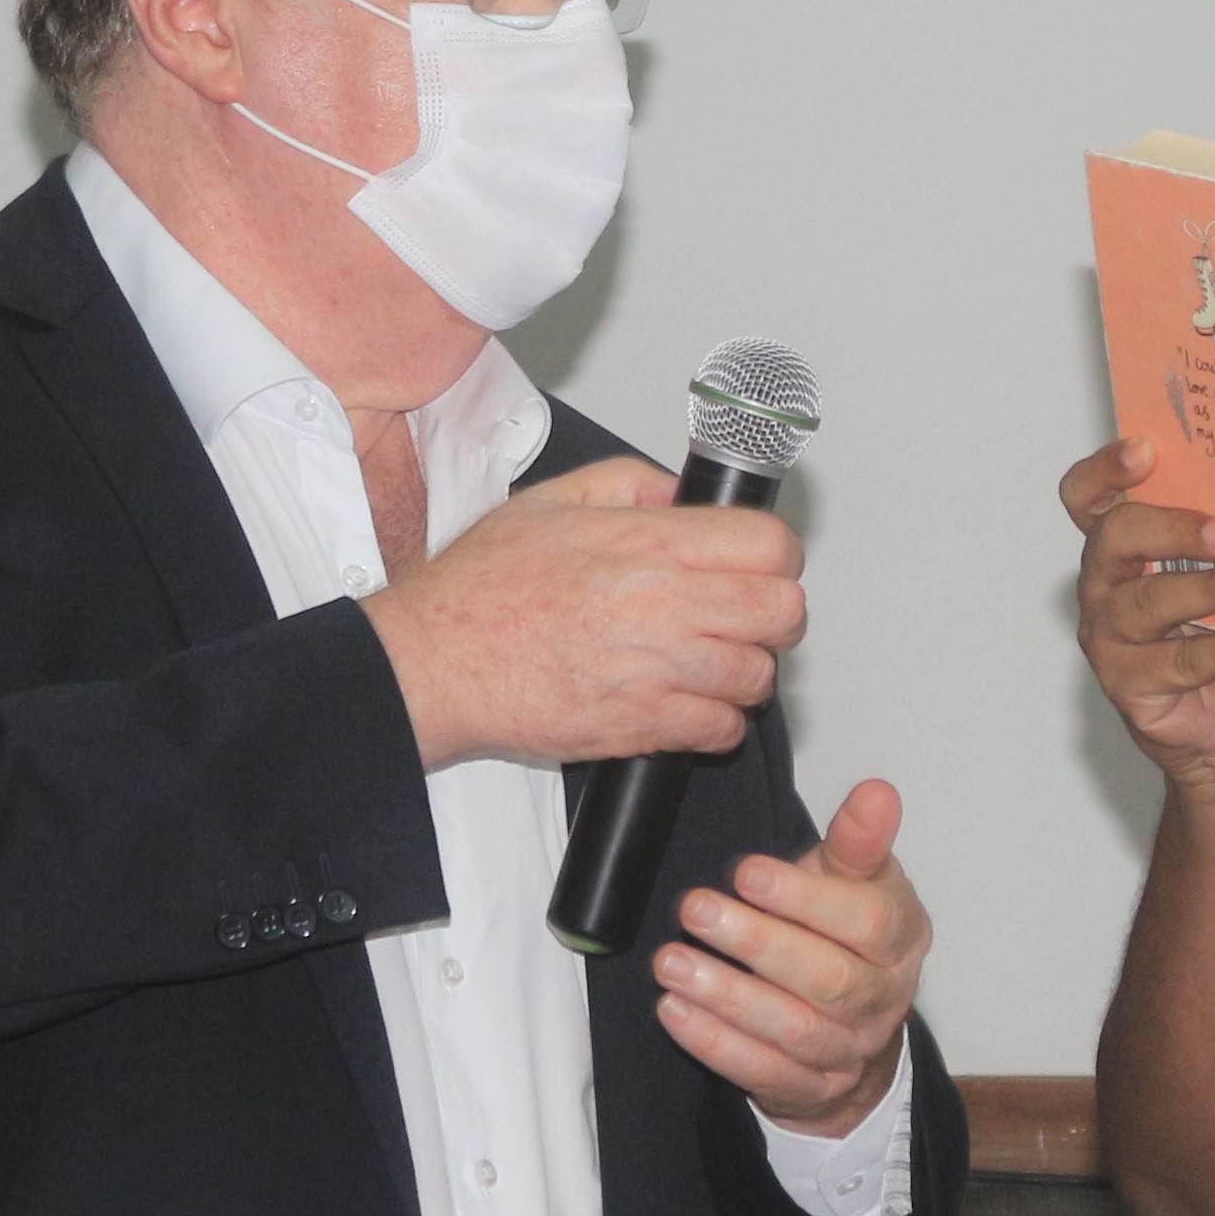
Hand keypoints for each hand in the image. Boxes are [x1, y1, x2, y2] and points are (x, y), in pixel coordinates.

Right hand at [363, 455, 803, 769]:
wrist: (431, 664)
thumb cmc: (479, 590)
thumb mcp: (551, 501)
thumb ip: (631, 484)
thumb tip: (683, 495)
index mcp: (646, 543)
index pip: (769, 545)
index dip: (775, 556)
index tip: (758, 566)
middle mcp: (660, 604)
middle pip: (782, 611)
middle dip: (775, 615)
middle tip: (747, 618)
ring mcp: (654, 671)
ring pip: (758, 676)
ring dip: (744, 672)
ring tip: (712, 664)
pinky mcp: (639, 726)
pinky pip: (719, 730)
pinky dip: (715, 723)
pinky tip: (688, 704)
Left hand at [658, 779, 930, 1135]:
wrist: (856, 1025)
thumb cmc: (846, 934)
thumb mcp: (855, 879)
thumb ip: (858, 840)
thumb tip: (876, 791)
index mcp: (902, 938)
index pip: (867, 922)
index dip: (806, 899)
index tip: (746, 872)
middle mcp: (883, 998)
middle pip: (827, 979)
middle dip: (756, 944)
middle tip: (695, 910)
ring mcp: (849, 1049)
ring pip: (792, 1030)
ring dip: (726, 996)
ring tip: (671, 962)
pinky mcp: (810, 1089)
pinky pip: (762, 1072)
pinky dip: (715, 1043)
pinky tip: (674, 1010)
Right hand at [1060, 438, 1214, 807]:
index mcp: (1126, 550)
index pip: (1089, 498)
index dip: (1106, 470)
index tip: (1146, 452)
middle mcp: (1106, 590)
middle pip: (1111, 538)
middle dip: (1170, 527)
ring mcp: (1111, 643)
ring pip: (1142, 604)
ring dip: (1204, 589)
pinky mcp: (1131, 691)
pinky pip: (1173, 664)